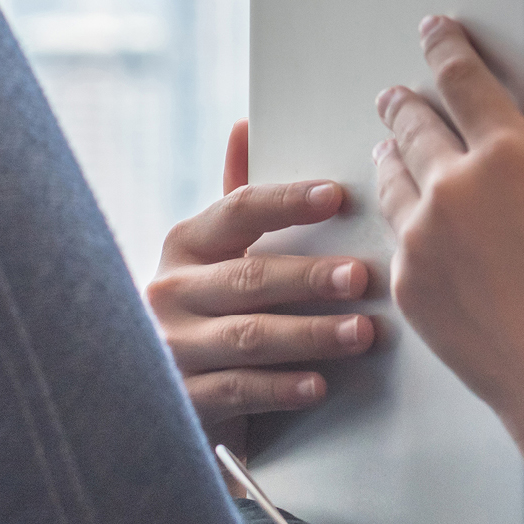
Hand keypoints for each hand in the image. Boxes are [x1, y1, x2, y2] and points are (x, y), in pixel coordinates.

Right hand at [147, 120, 376, 456]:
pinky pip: (238, 389)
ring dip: (311, 334)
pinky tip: (319, 385)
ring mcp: (172, 347)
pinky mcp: (183, 400)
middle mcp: (171, 291)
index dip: (287, 202)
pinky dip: (282, 387)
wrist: (161, 399)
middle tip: (362, 277)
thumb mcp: (216, 256)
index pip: (238, 210)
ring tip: (361, 333)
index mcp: (186, 245)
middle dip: (309, 277)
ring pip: (250, 336)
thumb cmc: (210, 312)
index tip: (336, 195)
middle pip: (249, 277)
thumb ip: (238, 201)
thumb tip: (245, 124)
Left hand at [371, 16, 523, 428]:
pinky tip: (413, 213)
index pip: (462, 78)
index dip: (446, 46)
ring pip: (392, 173)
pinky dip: (401, 210)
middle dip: (408, 99)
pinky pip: (393, 230)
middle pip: (413, 121)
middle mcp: (454, 189)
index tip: (437, 31)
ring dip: (394, 150)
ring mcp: (422, 239)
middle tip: (403, 93)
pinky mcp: (409, 283)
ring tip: (398, 145)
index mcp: (511, 156)